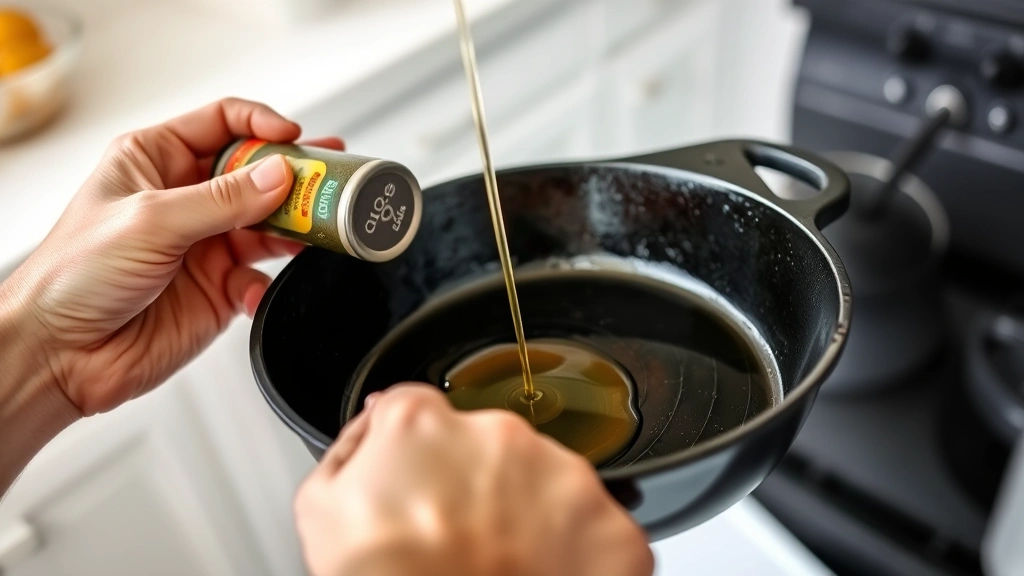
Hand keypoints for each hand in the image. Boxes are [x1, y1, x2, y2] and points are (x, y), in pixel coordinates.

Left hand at [0, 97, 342, 416]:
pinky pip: (261, 277)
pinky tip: (253, 291)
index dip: (263, 125)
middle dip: (295, 178)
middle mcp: (185, 198)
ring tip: (317, 231)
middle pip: (257, 173)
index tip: (296, 138)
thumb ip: (221, 199)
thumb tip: (278, 175)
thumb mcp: (150, 220)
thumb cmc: (72, 277)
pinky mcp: (218, 288)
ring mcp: (205, 243)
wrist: (60, 354)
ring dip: (293, 229)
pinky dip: (265, 285)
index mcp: (155, 160)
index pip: (223, 123)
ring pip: (269, 224)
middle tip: (331, 183)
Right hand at [294, 384, 653, 575]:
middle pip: (490, 447)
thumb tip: (375, 418)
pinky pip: (594, 527)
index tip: (423, 488)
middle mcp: (499, 436)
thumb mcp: (322, 508)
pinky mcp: (609, 527)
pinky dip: (576, 553)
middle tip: (460, 541)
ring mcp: (563, 479)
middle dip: (479, 486)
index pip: (420, 412)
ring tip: (501, 565)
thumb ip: (353, 445)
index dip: (418, 454)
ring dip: (529, 516)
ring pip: (546, 481)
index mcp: (424, 423)